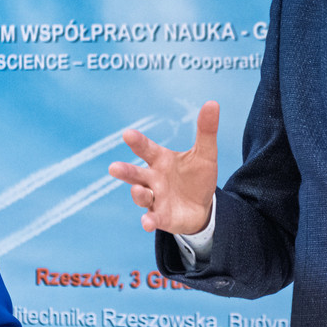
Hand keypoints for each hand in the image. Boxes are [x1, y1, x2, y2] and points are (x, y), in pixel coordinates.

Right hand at [107, 101, 219, 234]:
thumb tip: (212, 103)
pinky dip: (149, 220)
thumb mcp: (205, 154)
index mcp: (161, 160)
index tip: (127, 134)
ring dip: (138, 194)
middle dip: (125, 172)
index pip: (146, 149)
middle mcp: (153, 179)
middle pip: (135, 174)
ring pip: (141, 196)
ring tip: (138, 190)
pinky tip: (147, 223)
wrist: (202, 206)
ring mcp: (155, 199)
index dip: (137, 142)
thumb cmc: (197, 177)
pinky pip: (153, 218)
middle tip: (114, 168)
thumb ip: (206, 131)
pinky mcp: (161, 217)